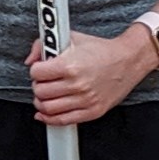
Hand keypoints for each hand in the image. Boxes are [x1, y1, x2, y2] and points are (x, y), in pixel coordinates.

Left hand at [28, 25, 150, 126]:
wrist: (128, 60)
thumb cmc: (101, 50)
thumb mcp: (71, 39)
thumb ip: (44, 45)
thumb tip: (30, 60)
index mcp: (70, 65)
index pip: (36, 73)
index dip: (36, 70)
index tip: (40, 70)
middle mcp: (77, 84)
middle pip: (40, 92)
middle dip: (38, 86)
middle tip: (44, 82)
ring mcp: (85, 100)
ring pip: (48, 108)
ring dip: (42, 102)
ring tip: (46, 95)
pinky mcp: (93, 111)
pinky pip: (63, 120)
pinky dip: (49, 118)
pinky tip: (46, 113)